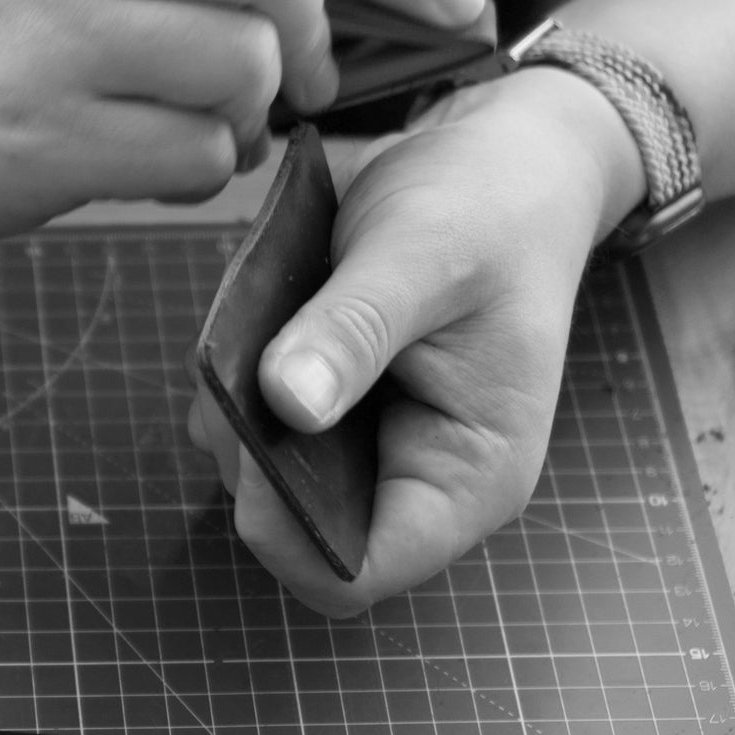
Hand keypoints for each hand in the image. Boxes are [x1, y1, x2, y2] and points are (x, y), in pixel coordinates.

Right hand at [0, 0, 486, 246]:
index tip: (452, 3)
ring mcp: (60, 37)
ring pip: (244, 71)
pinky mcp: (38, 134)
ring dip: (247, 124)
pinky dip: (191, 176)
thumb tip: (328, 4)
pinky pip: (187, 159)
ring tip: (187, 134)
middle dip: (323, 39)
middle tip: (301, 88)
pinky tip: (133, 168)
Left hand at [186, 67, 646, 614]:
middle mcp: (417, 479)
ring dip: (236, 413)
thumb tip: (286, 403)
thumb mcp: (422, 255)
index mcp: (468, 476)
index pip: (358, 573)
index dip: (285, 534)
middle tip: (237, 369)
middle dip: (252, 460)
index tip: (245, 445)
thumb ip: (354, 332)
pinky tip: (255, 319)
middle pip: (297, 529)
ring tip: (255, 325)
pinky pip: (255, 424)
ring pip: (263, 476)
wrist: (499, 161)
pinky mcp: (331, 412)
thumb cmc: (487, 209)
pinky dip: (235, 384)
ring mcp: (370, 448)